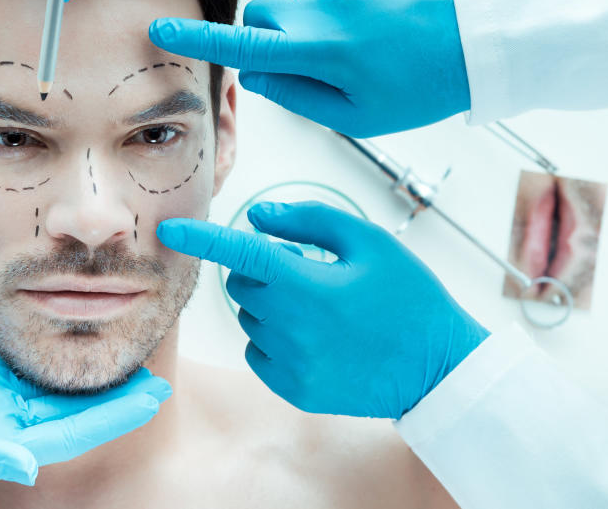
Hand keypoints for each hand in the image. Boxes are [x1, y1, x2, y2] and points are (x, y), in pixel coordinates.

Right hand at [0, 347, 169, 484]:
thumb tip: (28, 464)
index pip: (70, 433)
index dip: (114, 415)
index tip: (154, 394)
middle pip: (71, 412)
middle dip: (114, 396)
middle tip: (156, 373)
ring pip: (51, 390)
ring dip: (88, 376)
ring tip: (126, 354)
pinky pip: (21, 369)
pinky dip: (51, 354)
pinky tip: (74, 337)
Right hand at [150, 0, 470, 136]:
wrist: (471, 30)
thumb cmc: (418, 82)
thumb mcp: (356, 115)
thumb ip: (295, 97)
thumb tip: (256, 75)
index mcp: (317, 51)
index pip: (239, 46)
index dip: (195, 40)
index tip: (160, 29)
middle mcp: (318, 5)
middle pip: (259, 17)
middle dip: (271, 38)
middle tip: (315, 57)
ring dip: (300, 13)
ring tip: (348, 30)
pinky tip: (359, 5)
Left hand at [157, 201, 487, 418]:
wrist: (439, 369)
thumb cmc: (409, 298)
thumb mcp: (370, 242)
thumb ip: (309, 221)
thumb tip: (258, 217)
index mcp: (307, 285)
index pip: (240, 254)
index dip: (201, 238)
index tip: (169, 229)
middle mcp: (290, 327)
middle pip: (243, 285)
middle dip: (263, 272)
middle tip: (309, 272)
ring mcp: (290, 363)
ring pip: (251, 318)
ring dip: (271, 306)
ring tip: (323, 309)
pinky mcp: (294, 389)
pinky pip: (259, 352)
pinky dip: (275, 338)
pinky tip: (316, 337)